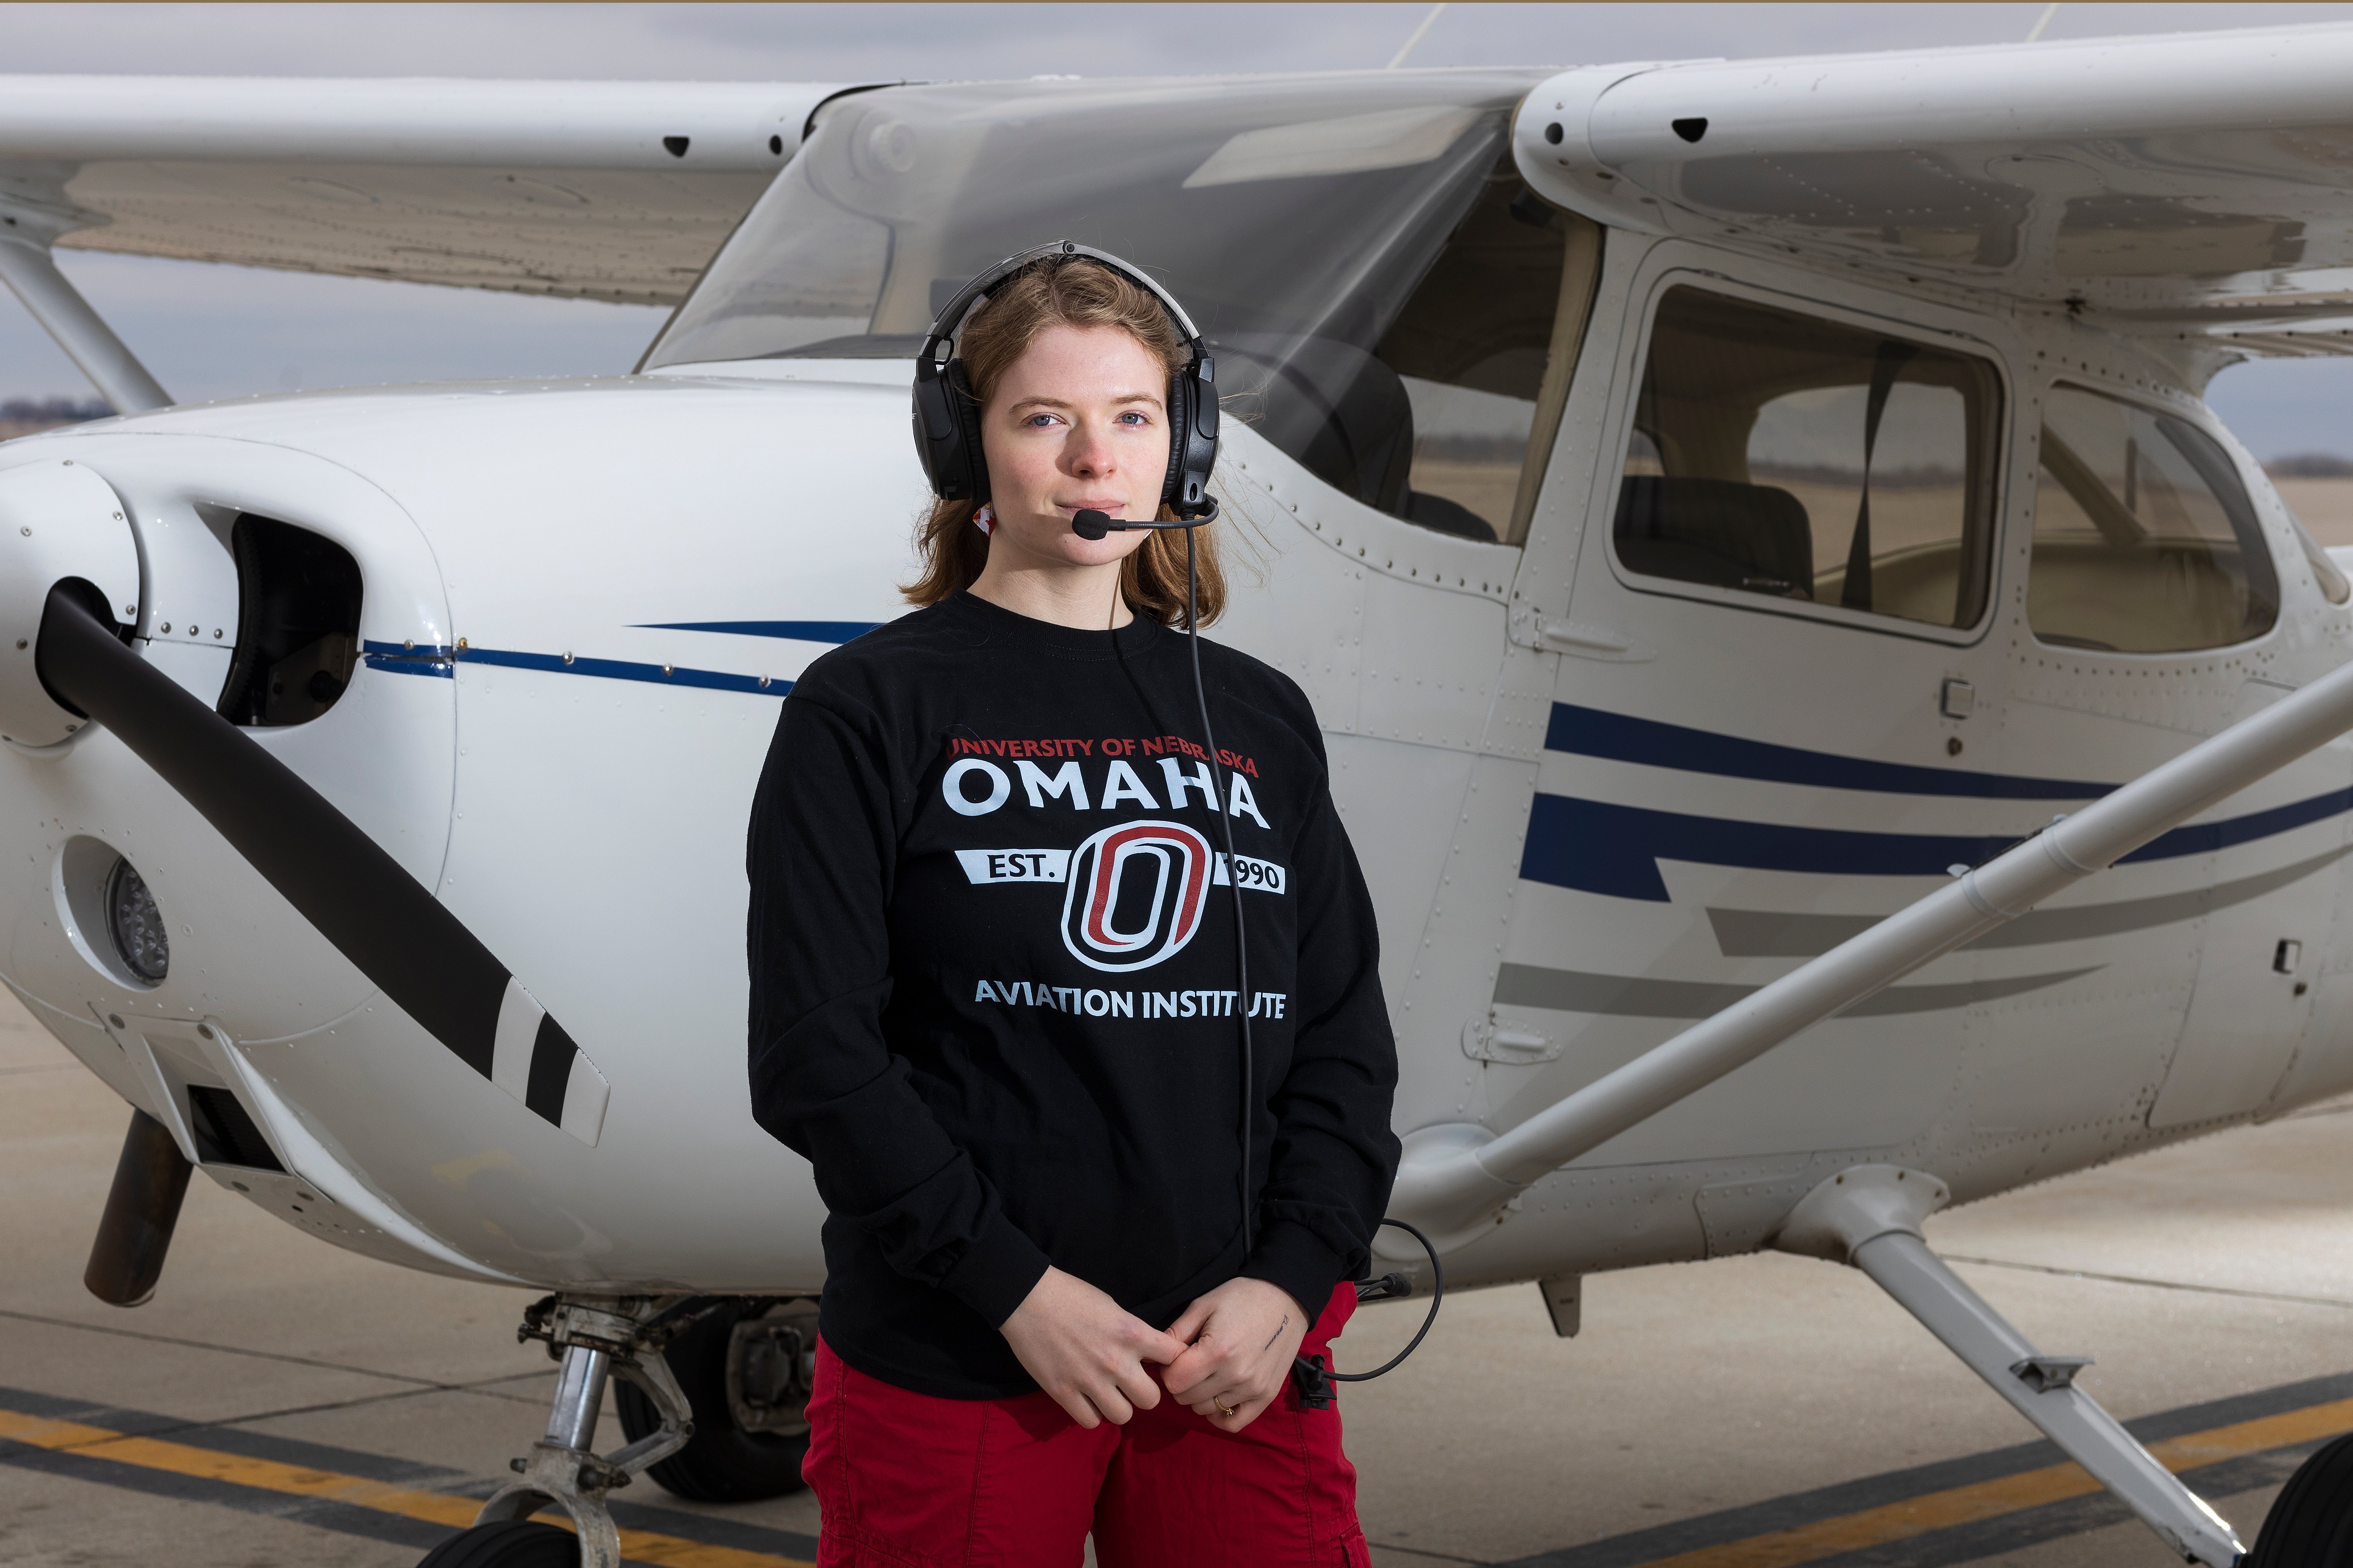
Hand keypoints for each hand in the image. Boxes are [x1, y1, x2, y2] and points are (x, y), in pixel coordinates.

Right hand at [1001, 1266, 1188, 1428]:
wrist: (1027, 1298)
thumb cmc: (1072, 1295)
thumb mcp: (1114, 1308)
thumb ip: (1134, 1333)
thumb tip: (1151, 1355)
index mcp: (1132, 1333)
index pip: (1174, 1357)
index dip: (1171, 1361)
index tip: (1160, 1363)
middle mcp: (1115, 1360)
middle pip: (1151, 1399)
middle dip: (1144, 1392)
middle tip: (1131, 1383)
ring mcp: (1089, 1380)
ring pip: (1122, 1416)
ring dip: (1118, 1406)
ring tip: (1108, 1393)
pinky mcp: (1063, 1393)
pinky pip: (1090, 1421)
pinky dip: (1091, 1413)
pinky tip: (1087, 1398)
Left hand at [1162, 1277, 1310, 1432]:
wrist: (1286, 1299)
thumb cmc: (1241, 1297)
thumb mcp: (1203, 1305)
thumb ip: (1175, 1333)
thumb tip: (1152, 1356)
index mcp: (1217, 1351)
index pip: (1173, 1382)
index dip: (1168, 1369)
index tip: (1177, 1357)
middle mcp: (1235, 1375)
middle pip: (1186, 1398)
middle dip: (1181, 1382)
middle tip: (1192, 1364)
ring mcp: (1253, 1389)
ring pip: (1205, 1410)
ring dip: (1199, 1396)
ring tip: (1208, 1374)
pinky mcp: (1266, 1396)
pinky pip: (1233, 1423)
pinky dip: (1220, 1415)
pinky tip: (1217, 1396)